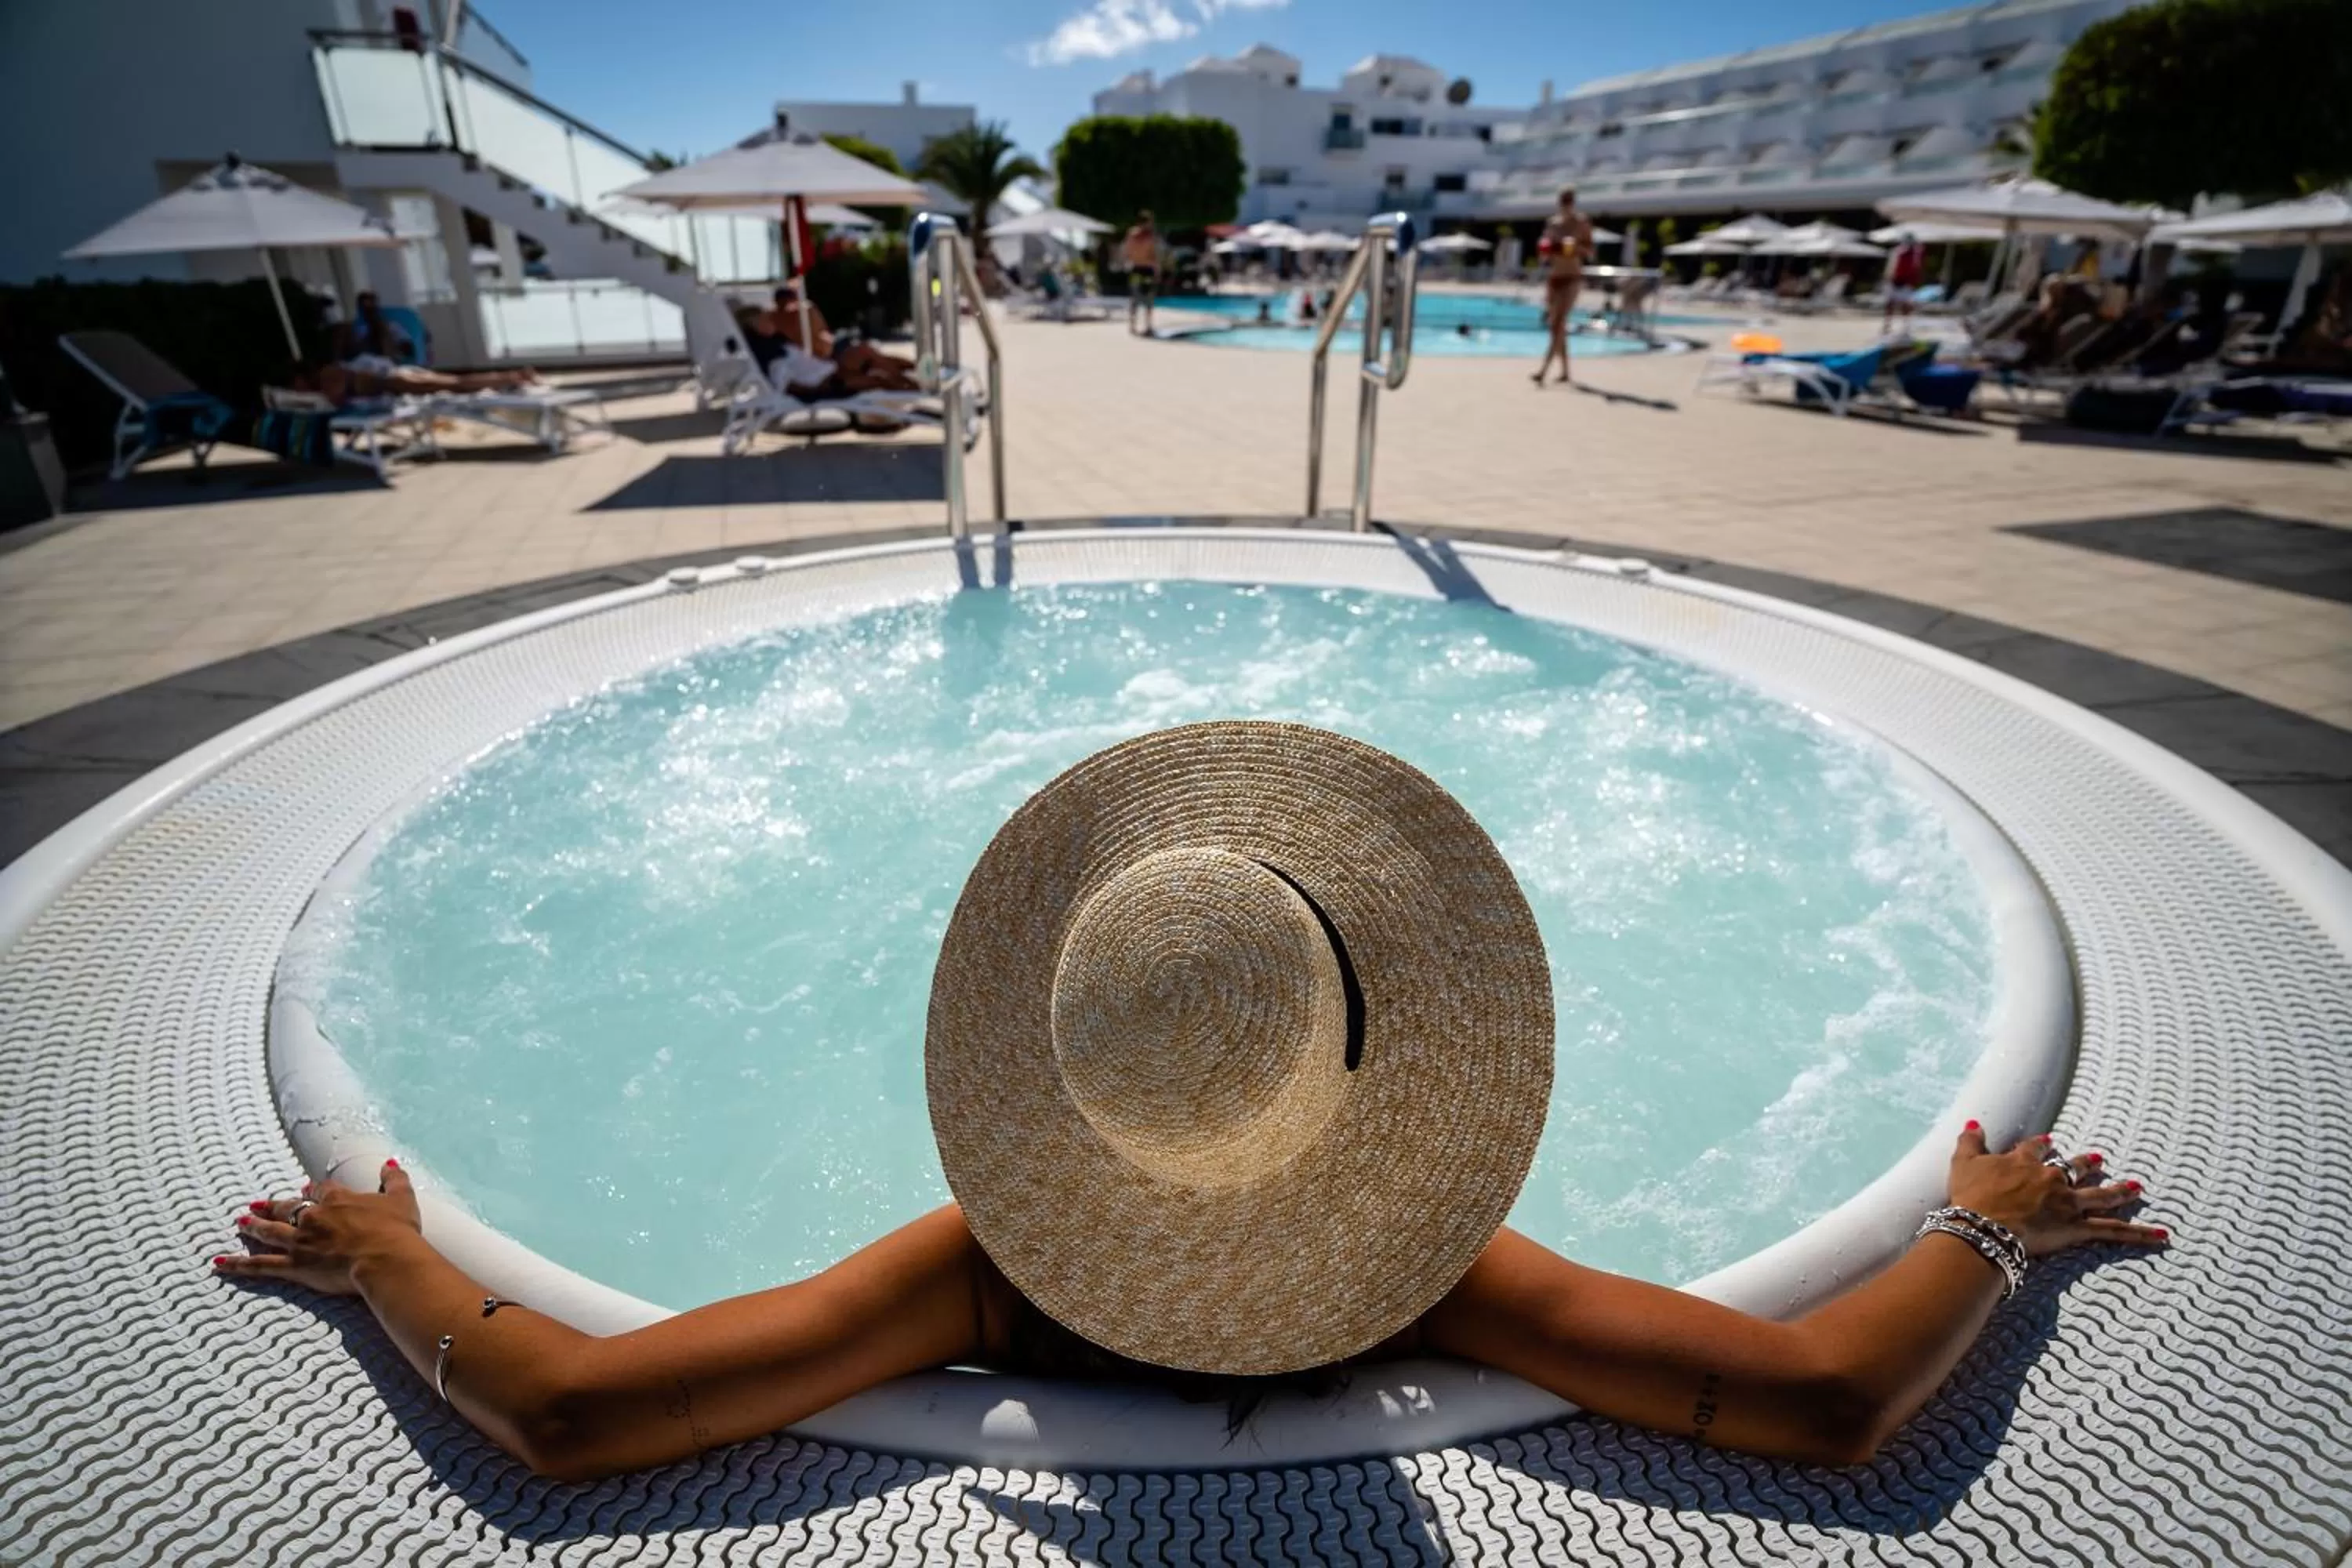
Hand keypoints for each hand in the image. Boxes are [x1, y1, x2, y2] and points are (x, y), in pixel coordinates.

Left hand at [214, 1161, 421, 1294]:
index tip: (306, 1189)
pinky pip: (261, 1265)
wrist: (386, 1258)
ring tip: (240, 1222)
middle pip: (288, 1208)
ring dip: (253, 1227)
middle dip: (273, 1206)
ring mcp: (301, 1242)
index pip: (320, 1190)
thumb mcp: (401, 1198)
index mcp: (338, 1200)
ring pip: (270, 1232)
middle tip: (257, 1205)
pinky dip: (240, 1264)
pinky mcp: (294, 1265)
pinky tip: (220, 1263)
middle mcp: (314, 1217)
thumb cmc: (396, 1230)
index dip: (312, 1190)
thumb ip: (394, 1179)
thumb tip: (389, 1162)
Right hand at [1947, 1124, 2167, 1257]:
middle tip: (2099, 1159)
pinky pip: (2113, 1231)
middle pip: (2072, 1169)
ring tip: (2136, 1186)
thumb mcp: (1963, 1162)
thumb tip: (1974, 1122)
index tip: (2050, 1142)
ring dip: (2119, 1191)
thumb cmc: (1971, 1195)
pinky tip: (2163, 1235)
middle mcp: (2050, 1179)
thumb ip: (1970, 1141)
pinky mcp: (2077, 1227)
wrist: (1984, 1224)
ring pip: (2100, 1196)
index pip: (2036, 1149)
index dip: (2043, 1146)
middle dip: (2086, 1164)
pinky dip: (2139, 1234)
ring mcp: (2067, 1203)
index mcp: (2023, 1163)